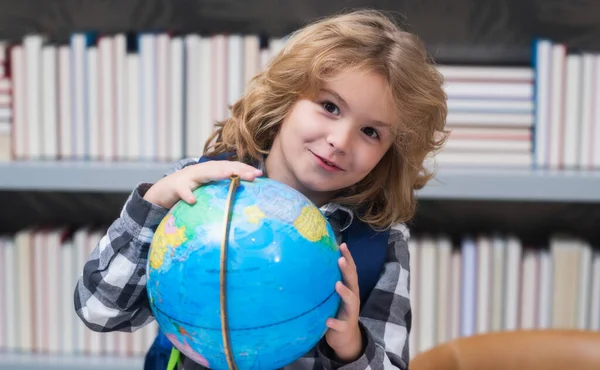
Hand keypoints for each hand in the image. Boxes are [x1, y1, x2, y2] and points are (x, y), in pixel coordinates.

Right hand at [143, 160, 262, 207]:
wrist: (164, 190)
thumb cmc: (191, 191)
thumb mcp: (209, 190)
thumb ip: (223, 192)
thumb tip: (245, 204)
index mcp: (213, 171)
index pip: (232, 167)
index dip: (245, 169)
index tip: (260, 175)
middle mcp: (203, 170)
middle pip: (223, 167)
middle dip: (240, 170)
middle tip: (254, 176)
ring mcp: (190, 176)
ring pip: (206, 173)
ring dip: (218, 173)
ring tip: (231, 176)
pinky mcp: (177, 186)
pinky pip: (183, 190)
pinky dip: (188, 195)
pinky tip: (193, 201)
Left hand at [325, 243, 362, 361]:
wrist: (346, 338)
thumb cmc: (337, 311)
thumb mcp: (335, 295)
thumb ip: (330, 281)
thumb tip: (316, 261)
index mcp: (350, 289)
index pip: (350, 270)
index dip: (348, 257)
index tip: (342, 245)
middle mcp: (353, 298)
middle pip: (352, 282)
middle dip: (347, 270)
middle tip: (340, 259)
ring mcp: (350, 313)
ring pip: (351, 301)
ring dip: (345, 293)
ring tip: (337, 284)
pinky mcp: (345, 327)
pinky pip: (340, 325)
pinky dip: (334, 322)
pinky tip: (327, 320)